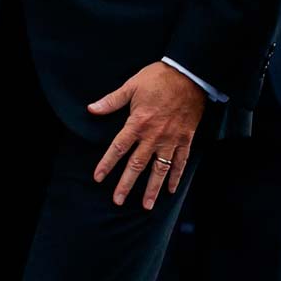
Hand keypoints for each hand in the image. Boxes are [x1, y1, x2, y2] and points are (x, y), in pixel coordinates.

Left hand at [88, 61, 204, 208]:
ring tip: (147, 206)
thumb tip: (91, 109)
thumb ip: (111, 101)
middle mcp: (153, 136)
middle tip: (118, 201)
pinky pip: (180, 162)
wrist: (190, 75)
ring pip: (160, 169)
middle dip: (126, 185)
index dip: (107, 164)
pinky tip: (171, 190)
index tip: (98, 178)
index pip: (118, 148)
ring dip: (152, 189)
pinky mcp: (185, 139)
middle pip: (137, 165)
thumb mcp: (132, 85)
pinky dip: (176, 177)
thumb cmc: (159, 78)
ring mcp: (171, 140)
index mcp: (138, 123)